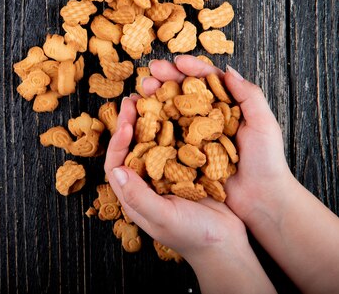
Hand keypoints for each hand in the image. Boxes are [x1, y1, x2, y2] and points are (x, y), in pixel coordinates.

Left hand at [104, 96, 247, 261]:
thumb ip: (137, 196)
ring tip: (150, 97)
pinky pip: (176, 142)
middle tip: (133, 99)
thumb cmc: (192, 236)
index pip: (116, 164)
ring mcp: (166, 173)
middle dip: (131, 122)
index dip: (118, 143)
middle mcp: (146, 181)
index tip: (127, 124)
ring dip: (151, 119)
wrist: (227, 244)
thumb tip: (115, 170)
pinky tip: (178, 108)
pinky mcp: (185, 167)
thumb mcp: (163, 218)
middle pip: (132, 147)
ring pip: (152, 140)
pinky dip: (175, 124)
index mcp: (134, 194)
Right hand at [144, 56, 293, 221]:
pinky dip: (153, 125)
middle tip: (152, 71)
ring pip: (172, 112)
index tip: (177, 61)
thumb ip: (250, 96)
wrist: (261, 200)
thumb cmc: (267, 162)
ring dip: (156, 98)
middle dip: (166, 79)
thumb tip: (228, 70)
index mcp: (227, 107)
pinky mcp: (185, 155)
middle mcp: (208, 119)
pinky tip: (142, 117)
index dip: (192, 69)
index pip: (207, 81)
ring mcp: (195, 137)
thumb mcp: (264, 124)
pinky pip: (166, 137)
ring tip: (143, 90)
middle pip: (184, 92)